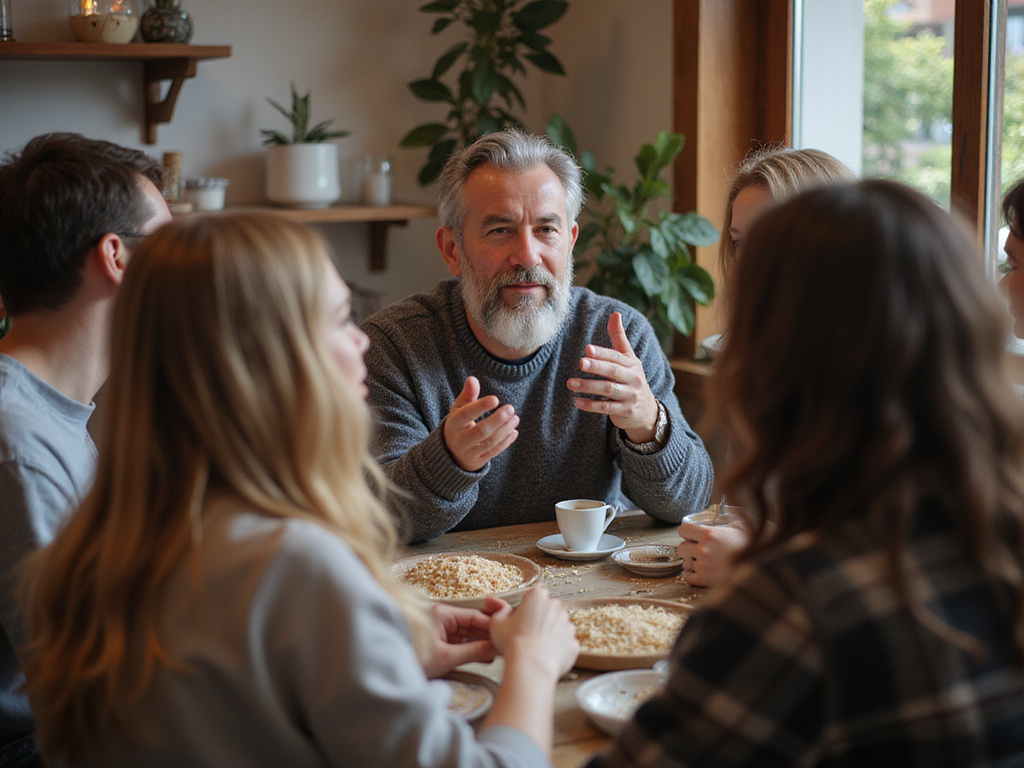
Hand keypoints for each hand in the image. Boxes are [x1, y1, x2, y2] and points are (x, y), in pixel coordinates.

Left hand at [421, 598, 505, 677]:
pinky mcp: (440, 640)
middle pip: (472, 624)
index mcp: (442, 614)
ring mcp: (441, 629)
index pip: (474, 616)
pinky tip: (485, 657)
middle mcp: (442, 618)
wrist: (390, 670)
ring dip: (481, 644)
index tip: (506, 636)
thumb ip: (473, 652)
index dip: (491, 626)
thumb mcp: (446, 658)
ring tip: (498, 654)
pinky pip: (461, 642)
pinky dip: (472, 649)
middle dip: (488, 636)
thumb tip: (494, 649)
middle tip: (505, 647)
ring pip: (468, 634)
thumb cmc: (413, 659)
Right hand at [443, 376, 519, 471]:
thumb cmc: (459, 425)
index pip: (466, 414)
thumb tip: (472, 379)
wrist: (451, 454)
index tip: (495, 399)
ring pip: (490, 442)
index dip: (480, 407)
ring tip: (515, 418)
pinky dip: (506, 442)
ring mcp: (469, 452)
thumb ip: (467, 395)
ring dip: (505, 430)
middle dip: (497, 420)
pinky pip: (494, 452)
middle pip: (480, 431)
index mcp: (453, 424)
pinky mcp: (478, 461)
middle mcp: (459, 440)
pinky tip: (514, 431)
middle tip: (511, 408)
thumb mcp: (458, 410)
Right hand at [489, 588, 577, 678]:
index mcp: (538, 596)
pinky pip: (565, 644)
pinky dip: (557, 649)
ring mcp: (567, 625)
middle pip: (548, 609)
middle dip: (540, 619)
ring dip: (549, 634)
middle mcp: (556, 607)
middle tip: (526, 633)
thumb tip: (504, 611)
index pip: (534, 596)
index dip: (526, 608)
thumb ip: (501, 612)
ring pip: (558, 626)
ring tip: (535, 647)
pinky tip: (545, 655)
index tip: (520, 618)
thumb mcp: (497, 623)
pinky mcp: (573, 643)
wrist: (531, 666)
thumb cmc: (513, 643)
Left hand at [567, 312, 659, 442]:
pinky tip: (577, 401)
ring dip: (588, 386)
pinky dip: (591, 405)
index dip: (602, 353)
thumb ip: (619, 337)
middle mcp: (633, 379)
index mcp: (632, 364)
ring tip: (570, 383)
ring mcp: (630, 396)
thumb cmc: (631, 379)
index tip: (588, 349)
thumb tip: (615, 313)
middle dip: (596, 367)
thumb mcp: (628, 358)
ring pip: (608, 390)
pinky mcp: (625, 411)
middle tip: (580, 363)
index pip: (615, 357)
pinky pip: (606, 407)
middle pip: (613, 371)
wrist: (646, 411)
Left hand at [676, 521, 749, 587]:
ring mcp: (703, 566)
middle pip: (681, 548)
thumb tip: (727, 524)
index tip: (692, 535)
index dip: (687, 532)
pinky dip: (692, 575)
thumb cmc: (752, 546)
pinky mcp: (706, 580)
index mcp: (709, 534)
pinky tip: (700, 571)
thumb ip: (728, 525)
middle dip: (688, 548)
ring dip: (692, 562)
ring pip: (685, 563)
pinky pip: (689, 577)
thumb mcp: (741, 528)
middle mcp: (703, 550)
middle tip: (697, 549)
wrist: (761, 567)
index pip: (683, 530)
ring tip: (702, 561)